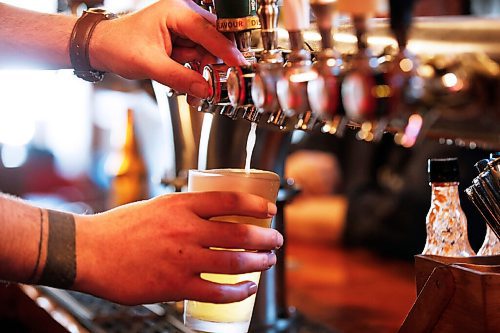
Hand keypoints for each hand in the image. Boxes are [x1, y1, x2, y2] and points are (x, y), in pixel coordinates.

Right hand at [74, 191, 281, 305]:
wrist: (89, 250)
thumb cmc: (120, 228)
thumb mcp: (156, 206)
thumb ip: (183, 209)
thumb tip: (210, 214)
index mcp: (181, 205)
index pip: (230, 201)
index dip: (256, 206)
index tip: (269, 210)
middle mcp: (186, 229)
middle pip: (240, 233)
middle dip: (265, 238)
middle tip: (276, 240)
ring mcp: (182, 258)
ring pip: (233, 262)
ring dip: (258, 263)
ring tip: (267, 262)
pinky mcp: (175, 285)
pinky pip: (216, 291)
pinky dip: (237, 291)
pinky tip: (247, 288)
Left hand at [89, 0, 246, 98]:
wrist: (102, 48)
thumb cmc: (118, 45)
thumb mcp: (150, 64)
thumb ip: (180, 77)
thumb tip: (204, 88)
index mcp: (176, 11)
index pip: (208, 30)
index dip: (225, 50)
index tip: (239, 64)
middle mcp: (183, 15)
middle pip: (214, 38)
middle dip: (216, 61)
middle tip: (220, 80)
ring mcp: (183, 28)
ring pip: (208, 50)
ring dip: (206, 69)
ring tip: (197, 87)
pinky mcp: (182, 40)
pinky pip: (199, 56)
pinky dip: (198, 70)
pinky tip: (192, 82)